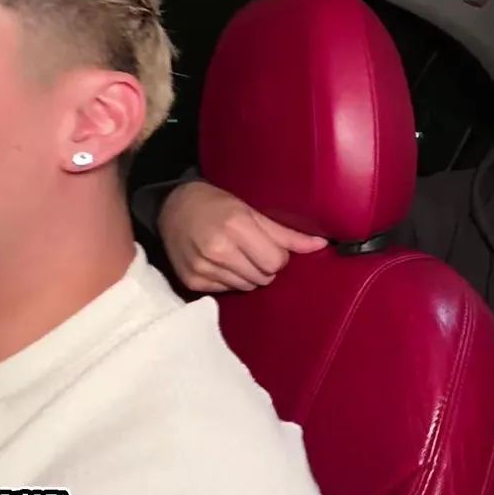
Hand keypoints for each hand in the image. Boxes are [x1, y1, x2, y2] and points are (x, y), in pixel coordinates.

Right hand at [157, 181, 326, 291]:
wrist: (172, 207)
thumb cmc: (217, 204)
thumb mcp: (251, 210)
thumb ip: (286, 233)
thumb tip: (321, 245)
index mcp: (236, 227)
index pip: (276, 261)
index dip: (277, 254)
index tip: (267, 243)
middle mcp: (218, 250)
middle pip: (264, 277)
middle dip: (264, 265)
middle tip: (251, 248)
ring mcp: (203, 269)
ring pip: (247, 287)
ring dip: (247, 274)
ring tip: (235, 254)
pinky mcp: (192, 282)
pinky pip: (227, 291)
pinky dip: (228, 279)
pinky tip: (220, 262)